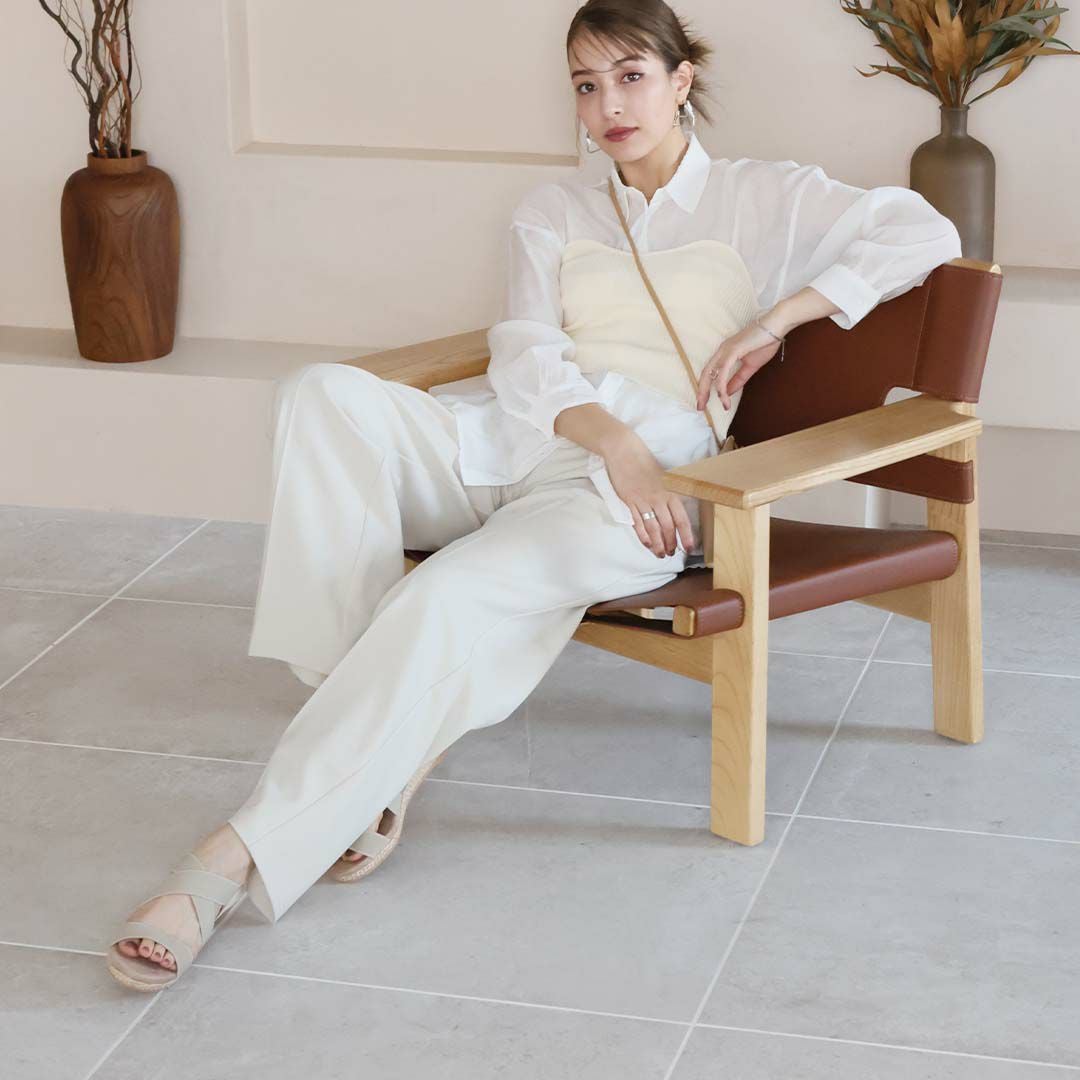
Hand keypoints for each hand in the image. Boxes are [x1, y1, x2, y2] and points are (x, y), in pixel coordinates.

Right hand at [603, 433, 694, 557]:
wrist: (625, 452)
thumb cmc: (646, 463)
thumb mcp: (665, 477)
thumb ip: (671, 494)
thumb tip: (677, 511)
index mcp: (670, 492)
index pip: (681, 519)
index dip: (686, 536)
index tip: (689, 548)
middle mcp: (658, 498)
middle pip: (667, 527)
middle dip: (671, 543)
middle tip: (672, 554)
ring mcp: (643, 501)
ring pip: (653, 528)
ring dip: (658, 544)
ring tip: (662, 554)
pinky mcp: (629, 502)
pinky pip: (638, 523)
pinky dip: (643, 536)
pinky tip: (647, 545)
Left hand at [695, 319, 783, 411]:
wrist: (776, 326)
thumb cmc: (765, 343)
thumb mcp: (750, 366)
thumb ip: (738, 379)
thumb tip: (728, 392)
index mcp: (725, 353)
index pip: (710, 372)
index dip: (705, 387)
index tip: (704, 401)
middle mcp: (722, 350)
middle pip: (705, 374)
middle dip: (701, 392)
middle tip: (700, 408)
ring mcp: (726, 350)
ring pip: (711, 373)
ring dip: (709, 392)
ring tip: (712, 405)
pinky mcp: (733, 350)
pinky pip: (723, 372)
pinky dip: (721, 386)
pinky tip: (723, 397)